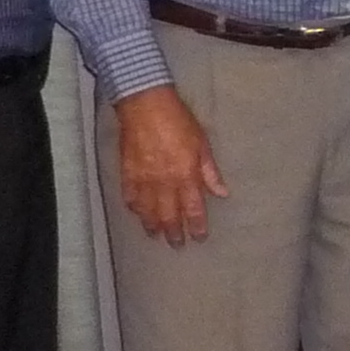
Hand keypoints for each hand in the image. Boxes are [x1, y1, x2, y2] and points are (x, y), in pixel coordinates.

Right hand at [117, 84, 228, 245]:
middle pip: (169, 216)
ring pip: (147, 211)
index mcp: (186, 176)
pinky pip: (129, 197)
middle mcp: (164, 183)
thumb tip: (222, 193)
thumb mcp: (202, 144)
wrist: (145, 105)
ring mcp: (143, 180)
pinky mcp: (127, 173)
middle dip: (174, 233)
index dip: (197, 226)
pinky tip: (137, 214)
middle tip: (177, 244)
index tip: (199, 238)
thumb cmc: (178, 121)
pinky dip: (134, 208)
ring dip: (152, 226)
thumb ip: (210, 171)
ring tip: (156, 236)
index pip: (194, 209)